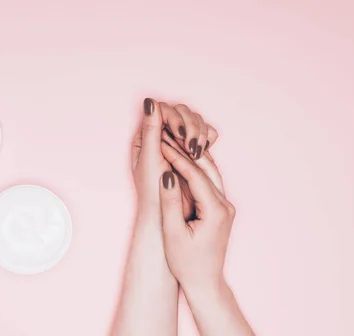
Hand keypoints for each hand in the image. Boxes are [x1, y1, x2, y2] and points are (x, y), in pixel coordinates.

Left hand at [132, 99, 218, 220]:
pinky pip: (204, 134)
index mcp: (145, 136)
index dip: (174, 117)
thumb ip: (151, 130)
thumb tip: (150, 101)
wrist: (168, 216)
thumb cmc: (153, 193)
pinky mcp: (192, 151)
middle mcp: (161, 135)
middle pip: (182, 112)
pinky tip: (205, 149)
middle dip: (189, 126)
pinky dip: (208, 137)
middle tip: (191, 147)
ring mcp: (178, 142)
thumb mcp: (150, 160)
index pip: (162, 110)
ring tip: (196, 151)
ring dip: (199, 132)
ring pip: (195, 121)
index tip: (180, 134)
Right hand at [158, 140, 234, 291]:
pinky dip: (194, 170)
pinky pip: (208, 182)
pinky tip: (180, 162)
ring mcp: (225, 206)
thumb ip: (170, 203)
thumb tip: (167, 175)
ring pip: (209, 173)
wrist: (205, 282)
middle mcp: (225, 205)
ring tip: (171, 143)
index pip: (196, 175)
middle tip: (166, 134)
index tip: (161, 143)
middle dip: (184, 151)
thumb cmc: (187, 263)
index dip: (177, 157)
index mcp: (216, 210)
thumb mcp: (173, 234)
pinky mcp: (221, 209)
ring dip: (190, 158)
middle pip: (205, 168)